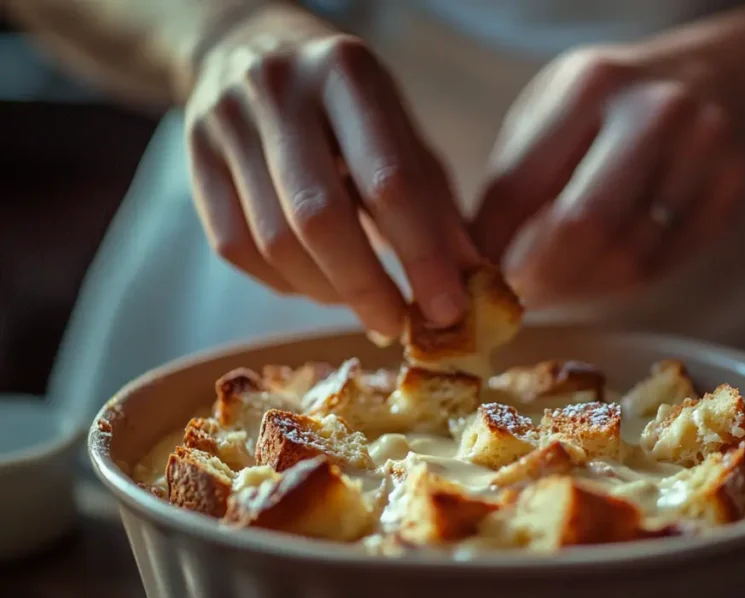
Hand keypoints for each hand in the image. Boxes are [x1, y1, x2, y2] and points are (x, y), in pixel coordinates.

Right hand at [184, 4, 477, 336]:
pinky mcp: (194, 163)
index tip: (449, 310)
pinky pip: (238, 249)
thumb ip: (435, 202)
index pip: (390, 181)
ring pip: (276, 243)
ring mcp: (226, 125)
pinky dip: (286, 283)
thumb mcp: (402, 132)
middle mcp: (279, 91)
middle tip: (399, 327)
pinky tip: (318, 280)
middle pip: (321, 218)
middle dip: (368, 287)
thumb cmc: (346, 106)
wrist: (247, 48)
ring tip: (364, 301)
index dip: (423, 256)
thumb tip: (474, 280)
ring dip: (328, 291)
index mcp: (348, 74)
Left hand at [471, 43, 744, 307]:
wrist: (738, 74)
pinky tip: (601, 274)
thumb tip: (476, 255)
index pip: (519, 186)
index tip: (473, 276)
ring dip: (579, 288)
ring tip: (557, 286)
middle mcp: (653, 111)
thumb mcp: (564, 107)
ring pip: (627, 257)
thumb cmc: (626, 101)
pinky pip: (665, 265)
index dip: (489, 247)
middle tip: (518, 298)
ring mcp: (704, 149)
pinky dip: (622, 283)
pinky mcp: (735, 188)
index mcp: (590, 83)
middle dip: (538, 278)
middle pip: (580, 227)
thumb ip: (521, 174)